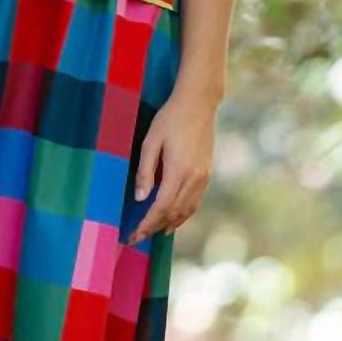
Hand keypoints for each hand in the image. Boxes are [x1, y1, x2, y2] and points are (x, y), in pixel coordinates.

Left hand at [127, 90, 217, 243]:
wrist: (199, 103)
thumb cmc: (170, 119)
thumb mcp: (151, 142)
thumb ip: (145, 172)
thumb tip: (139, 199)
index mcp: (178, 171)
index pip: (161, 207)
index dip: (147, 224)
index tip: (134, 235)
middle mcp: (194, 178)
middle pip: (173, 213)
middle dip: (155, 227)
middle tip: (138, 237)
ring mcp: (203, 177)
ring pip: (187, 210)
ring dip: (170, 224)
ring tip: (154, 232)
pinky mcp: (207, 173)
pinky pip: (195, 201)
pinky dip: (183, 214)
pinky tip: (174, 219)